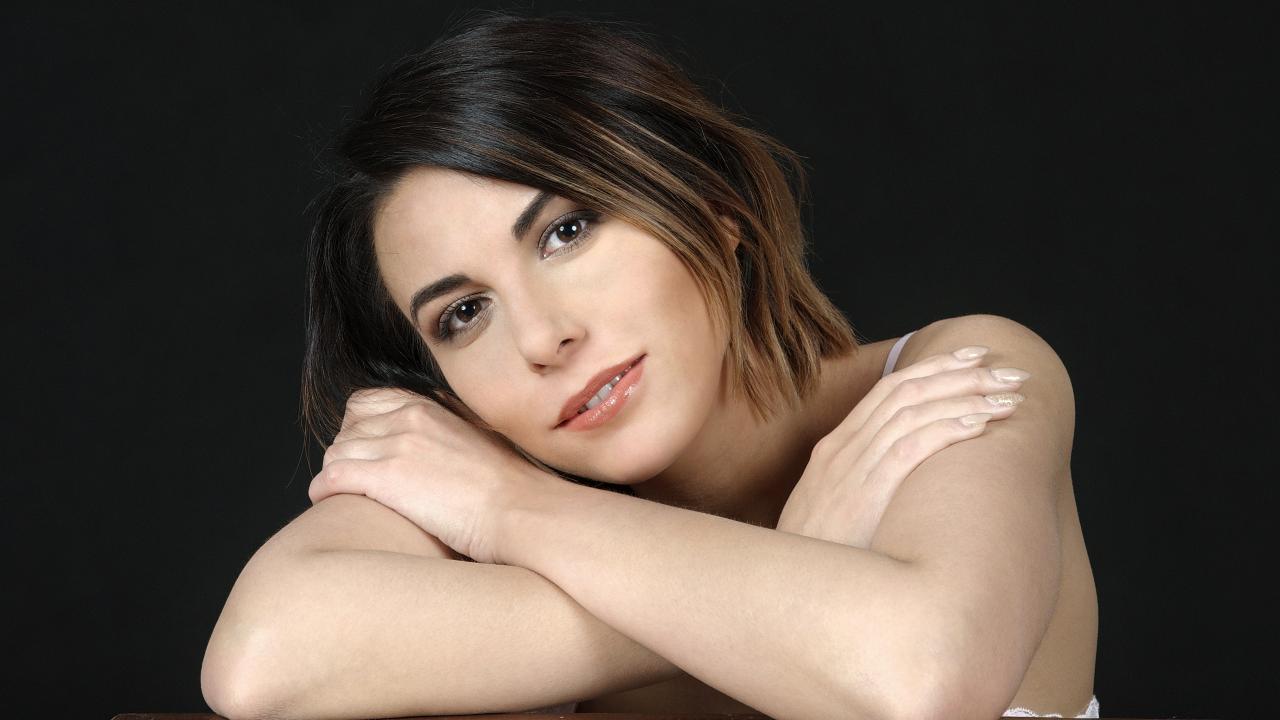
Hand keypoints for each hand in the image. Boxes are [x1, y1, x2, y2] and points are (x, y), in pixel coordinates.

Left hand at [307, 387, 554, 564]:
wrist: (523, 509)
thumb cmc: (513, 489)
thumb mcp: (481, 442)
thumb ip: (451, 435)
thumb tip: (438, 450)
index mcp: (432, 407)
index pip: (368, 402)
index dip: (358, 428)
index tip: (365, 452)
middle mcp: (410, 418)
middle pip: (348, 427)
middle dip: (346, 453)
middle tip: (353, 479)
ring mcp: (397, 445)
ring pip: (337, 451)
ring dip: (335, 474)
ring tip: (344, 496)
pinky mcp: (387, 476)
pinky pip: (332, 476)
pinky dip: (324, 490)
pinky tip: (330, 503)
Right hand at [775, 345, 1029, 547]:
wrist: (789, 588)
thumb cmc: (819, 559)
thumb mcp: (836, 512)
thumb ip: (865, 486)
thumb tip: (908, 479)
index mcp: (836, 447)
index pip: (889, 390)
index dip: (935, 368)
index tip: (975, 359)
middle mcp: (842, 448)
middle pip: (906, 391)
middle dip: (960, 374)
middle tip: (1008, 370)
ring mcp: (851, 468)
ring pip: (913, 411)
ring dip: (965, 397)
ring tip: (1008, 396)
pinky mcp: (864, 493)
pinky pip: (911, 447)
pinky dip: (947, 428)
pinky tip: (980, 424)